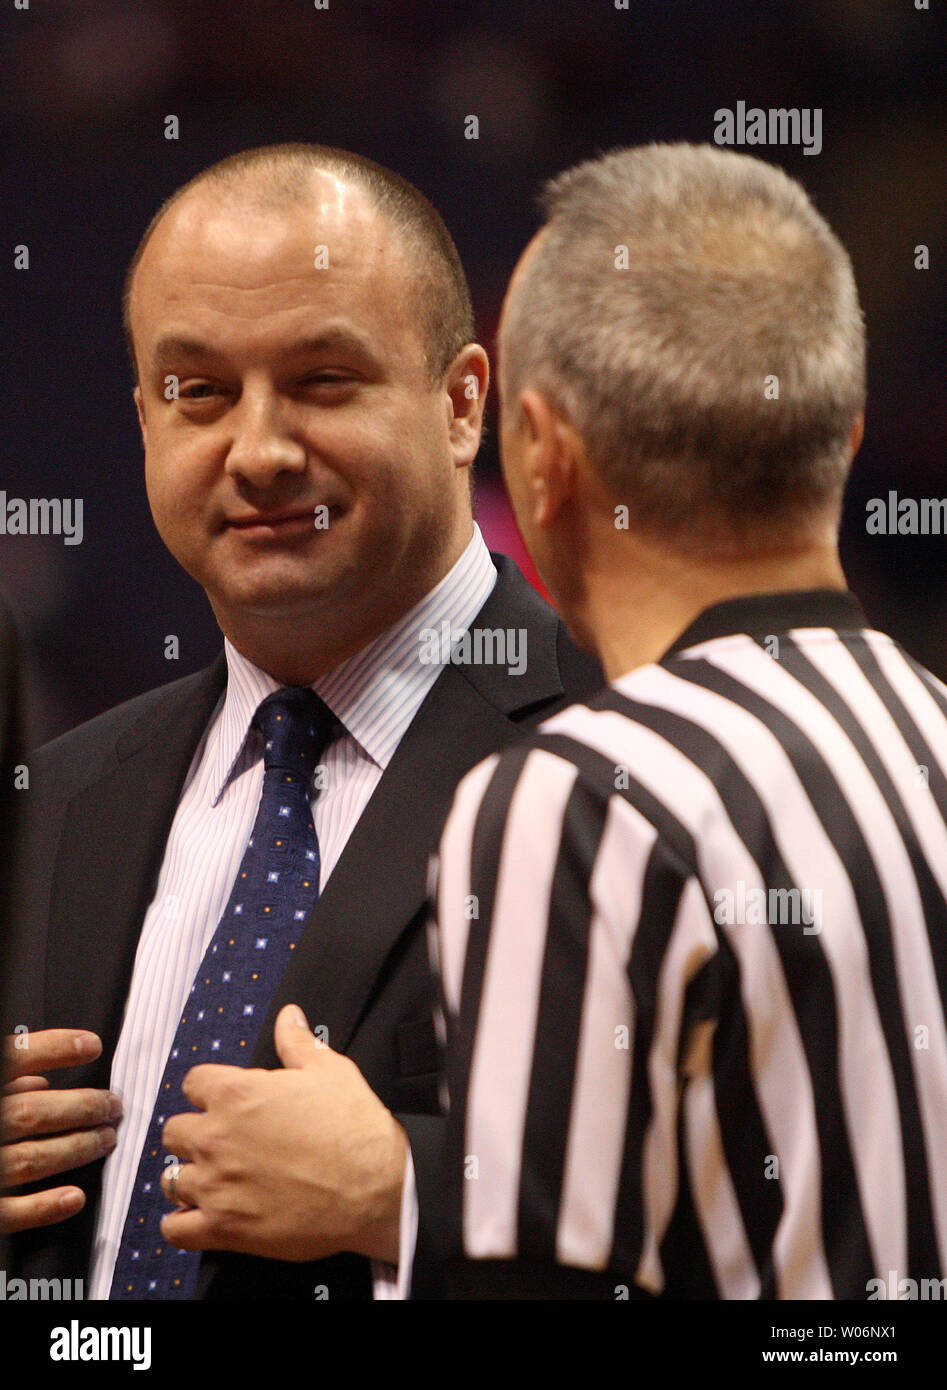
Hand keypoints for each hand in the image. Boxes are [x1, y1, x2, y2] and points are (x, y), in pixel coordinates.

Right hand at [0, 1029, 121, 1232]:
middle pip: (32, 1111)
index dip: (54, 1047)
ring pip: (30, 1158)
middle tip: (112, 1105)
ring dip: (75, 1149)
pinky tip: (73, 1198)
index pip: (10, 1057)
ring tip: (105, 1139)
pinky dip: (43, 1207)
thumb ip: (0, 1074)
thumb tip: (40, 1078)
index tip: (92, 1044)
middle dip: (81, 1106)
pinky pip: (7, 1213)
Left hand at [160, 1004, 407, 1263]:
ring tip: (211, 1179)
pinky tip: (199, 1217)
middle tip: (221, 1141)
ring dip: (188, 1177)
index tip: (223, 1100)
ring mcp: (216, 1186)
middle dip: (194, 1133)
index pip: (193, 1082)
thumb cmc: (355, 1129)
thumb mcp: (330, 1071)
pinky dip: (182, 1224)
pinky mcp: (224, 1228)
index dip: (210, 1089)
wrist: (377, 1189)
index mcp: (237, 1094)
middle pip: (174, 1131)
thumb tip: (289, 1017)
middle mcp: (217, 1137)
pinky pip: (175, 1230)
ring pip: (170, 1179)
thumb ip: (298, 1042)